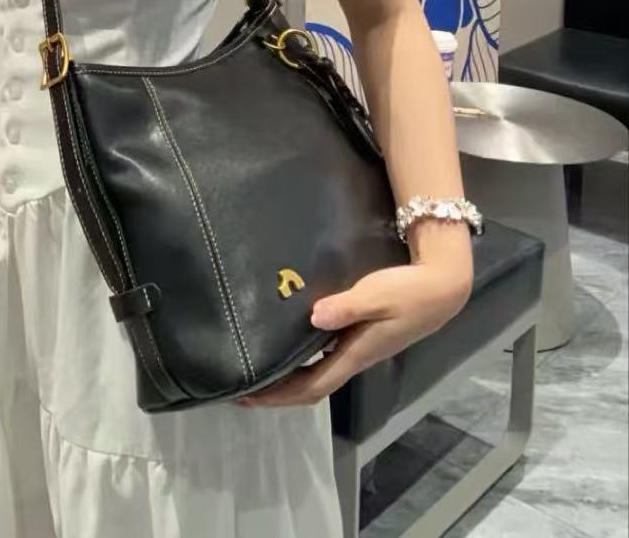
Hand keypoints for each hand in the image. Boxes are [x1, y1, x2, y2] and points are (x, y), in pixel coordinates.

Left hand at [242, 224, 472, 406]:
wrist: (442, 289)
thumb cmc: (410, 292)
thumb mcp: (377, 295)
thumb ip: (348, 307)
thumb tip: (315, 316)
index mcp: (354, 355)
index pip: (311, 386)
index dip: (280, 395)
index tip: (249, 396)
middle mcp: (353, 359)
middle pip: (310, 388)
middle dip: (278, 394)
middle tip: (242, 391)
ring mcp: (357, 351)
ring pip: (316, 375)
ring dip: (287, 380)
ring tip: (258, 373)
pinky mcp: (360, 339)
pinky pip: (323, 359)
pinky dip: (301, 362)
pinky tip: (287, 350)